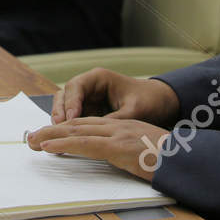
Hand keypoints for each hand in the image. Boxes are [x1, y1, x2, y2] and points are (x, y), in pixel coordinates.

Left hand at [26, 117, 171, 180]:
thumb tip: (122, 161)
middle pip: (78, 125)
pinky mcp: (120, 147)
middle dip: (52, 131)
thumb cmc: (175, 161)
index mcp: (126, 126)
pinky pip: (86, 144)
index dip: (67, 129)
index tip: (49, 135)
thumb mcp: (149, 152)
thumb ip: (132, 153)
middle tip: (31, 137)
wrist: (192, 160)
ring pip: (77, 132)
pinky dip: (64, 145)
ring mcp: (119, 135)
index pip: (89, 125)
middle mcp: (120, 126)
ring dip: (51, 137)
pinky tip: (49, 147)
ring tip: (32, 141)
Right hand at [53, 68, 180, 125]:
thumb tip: (98, 132)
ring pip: (65, 107)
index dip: (70, 103)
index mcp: (99, 78)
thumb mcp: (135, 110)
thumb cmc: (150, 101)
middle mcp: (89, 87)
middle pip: (65, 96)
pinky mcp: (90, 112)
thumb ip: (115, 119)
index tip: (70, 119)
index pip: (76, 87)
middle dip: (60, 112)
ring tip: (59, 136)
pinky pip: (74, 119)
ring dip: (61, 121)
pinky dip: (69, 128)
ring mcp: (88, 99)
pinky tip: (67, 140)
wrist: (161, 103)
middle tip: (58, 128)